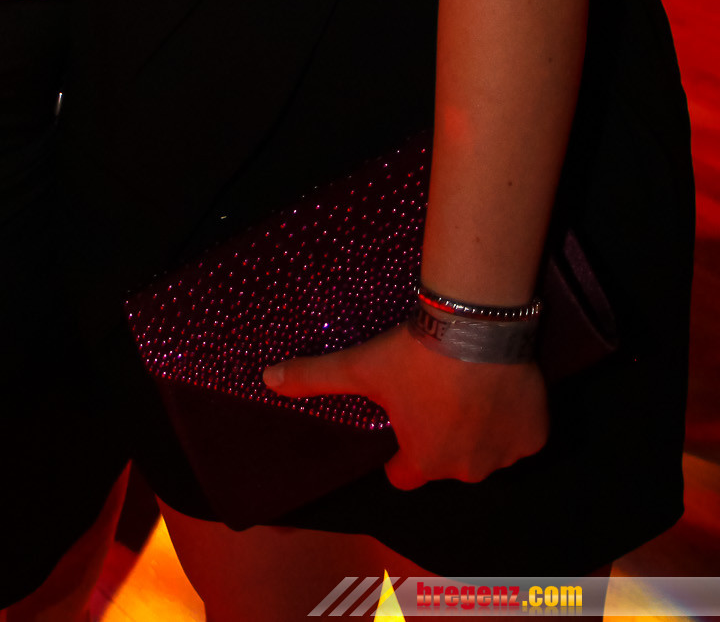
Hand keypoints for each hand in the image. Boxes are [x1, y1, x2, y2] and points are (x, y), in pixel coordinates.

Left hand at [264, 323, 547, 486]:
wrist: (479, 325)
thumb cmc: (417, 354)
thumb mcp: (360, 365)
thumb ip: (314, 377)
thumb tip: (267, 380)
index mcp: (424, 461)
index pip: (404, 476)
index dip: (399, 452)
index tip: (399, 421)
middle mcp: (466, 470)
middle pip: (447, 461)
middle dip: (440, 435)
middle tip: (434, 390)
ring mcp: (504, 456)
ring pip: (486, 450)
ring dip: (476, 427)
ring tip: (465, 383)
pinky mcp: (535, 436)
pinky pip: (522, 435)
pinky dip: (512, 418)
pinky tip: (498, 387)